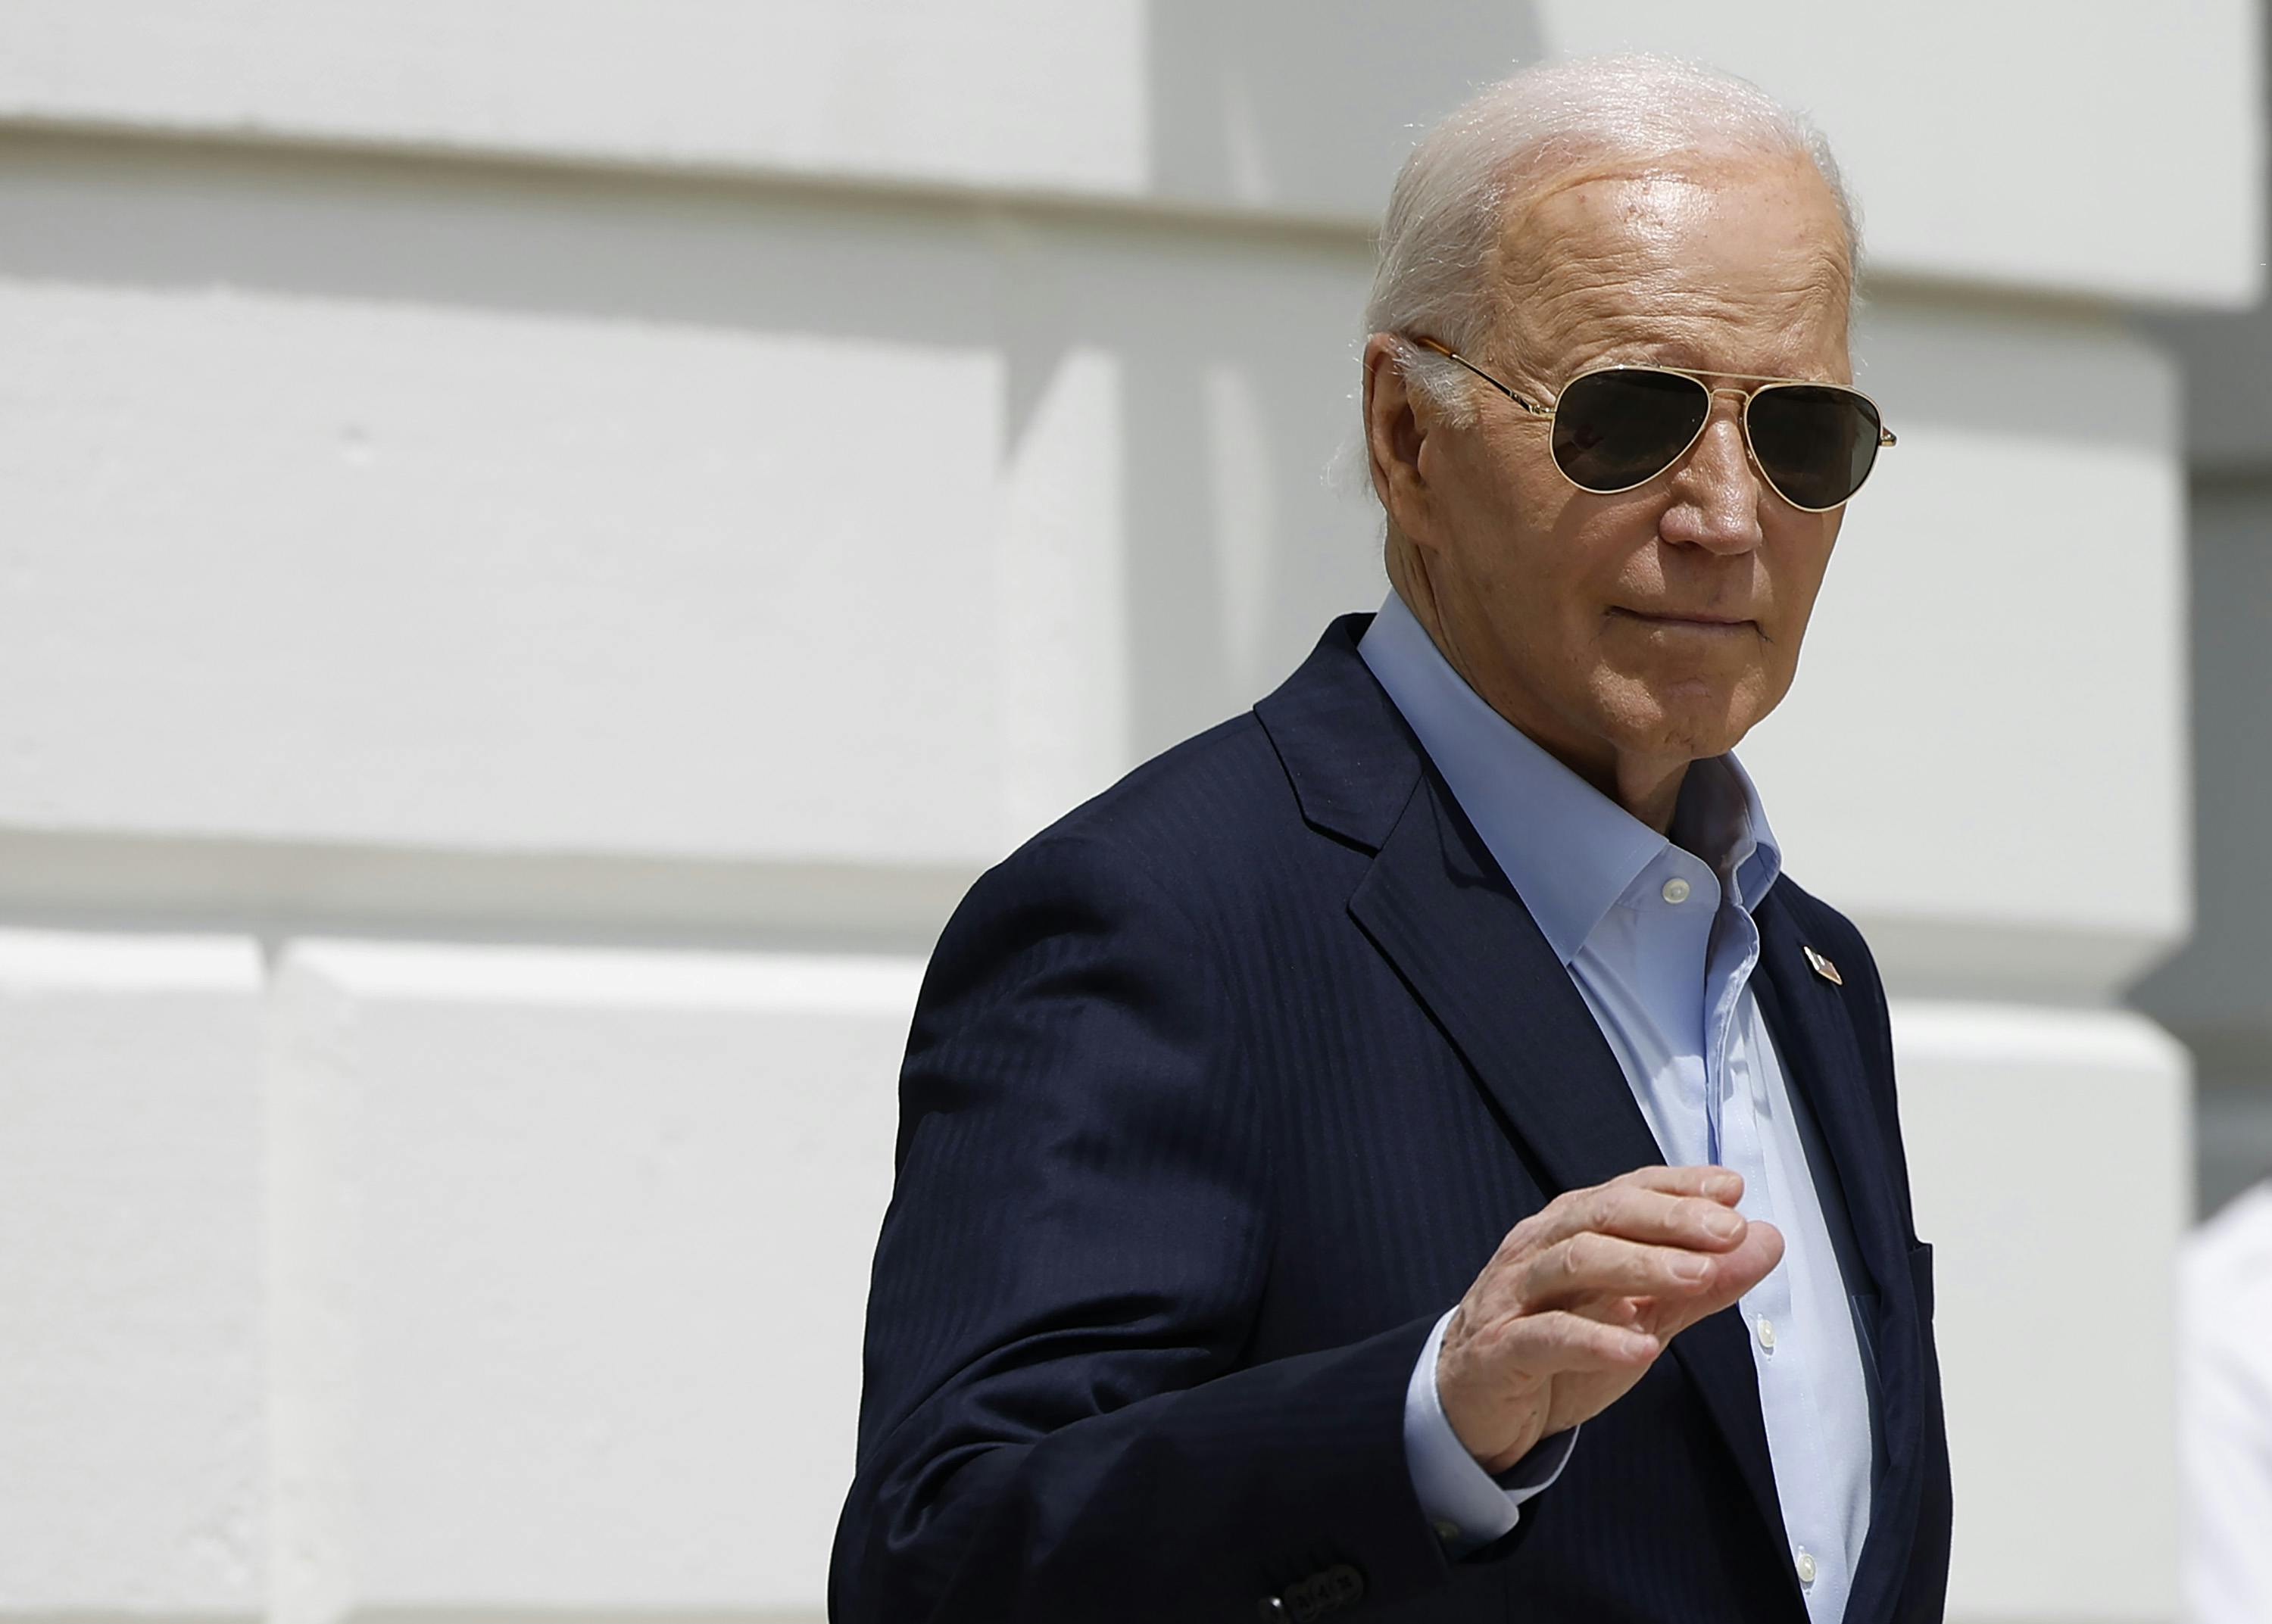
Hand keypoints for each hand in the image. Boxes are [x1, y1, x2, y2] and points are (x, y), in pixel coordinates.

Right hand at [1437, 1165, 1783, 1472]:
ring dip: (1641, 1266)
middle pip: (1601, 1216)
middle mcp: (1537, 1250)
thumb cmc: (1556, 1352)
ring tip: (1699, 1277)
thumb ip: (1699, 1284)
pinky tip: (1640, 1347)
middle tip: (1728, 1230)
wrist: (1475, 1408)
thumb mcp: (1640, 1316)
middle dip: (1669, 1218)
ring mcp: (1512, 1296)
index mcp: (1568, 1230)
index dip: (1678, 1186)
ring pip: (1574, 1263)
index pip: (1626, 1192)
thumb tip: (1763, 1242)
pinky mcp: (1498, 1351)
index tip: (1732, 1192)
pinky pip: (1546, 1337)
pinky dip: (1595, 1339)